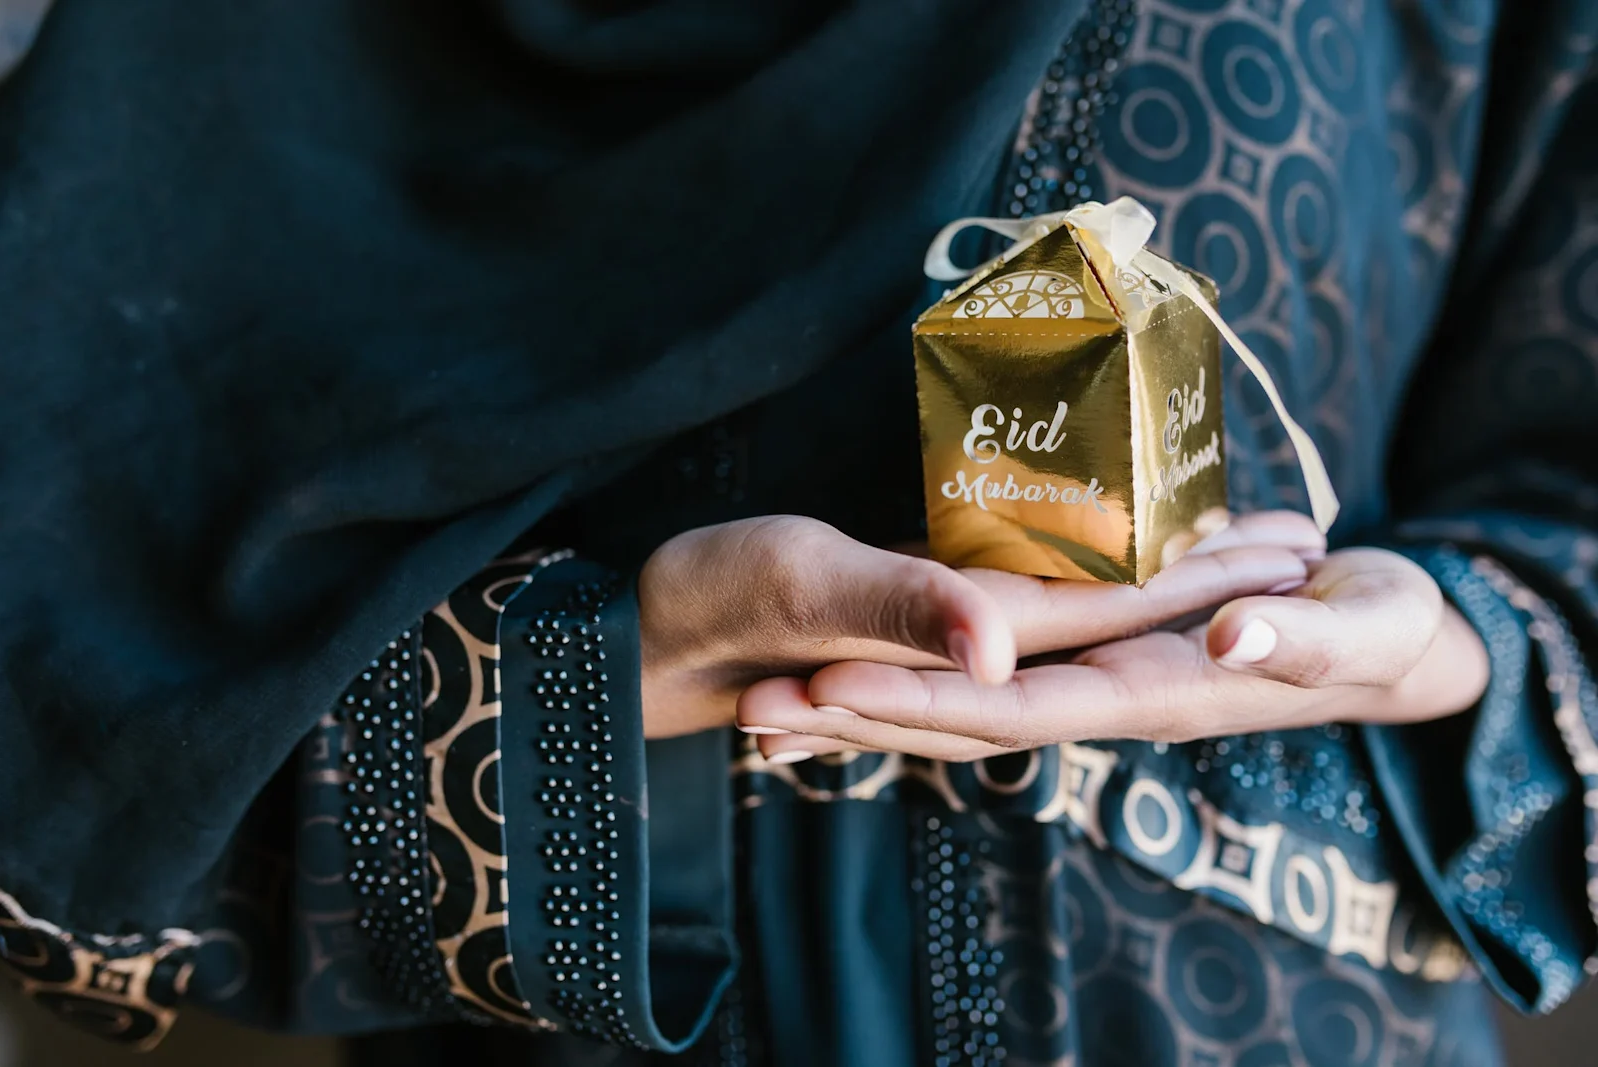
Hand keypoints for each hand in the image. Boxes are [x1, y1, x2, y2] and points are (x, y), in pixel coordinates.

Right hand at [640, 512, 1322, 737]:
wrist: (644, 630)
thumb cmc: (715, 600)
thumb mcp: (801, 589)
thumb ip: (904, 613)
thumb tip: (1002, 649)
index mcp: (961, 647)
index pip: (1113, 617)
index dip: (1205, 583)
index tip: (1297, 544)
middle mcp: (971, 648)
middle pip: (1116, 615)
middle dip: (1209, 580)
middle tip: (1304, 532)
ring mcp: (946, 633)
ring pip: (1078, 607)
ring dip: (1157, 578)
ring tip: (1236, 538)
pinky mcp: (914, 608)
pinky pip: (1025, 592)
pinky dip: (1081, 569)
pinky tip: (1109, 544)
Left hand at [738, 547, 1488, 761]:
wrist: (1400, 641)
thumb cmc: (1395, 626)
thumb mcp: (1374, 624)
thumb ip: (1308, 641)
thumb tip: (1227, 644)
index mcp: (1155, 688)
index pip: (1018, 706)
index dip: (923, 700)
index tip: (829, 685)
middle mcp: (1103, 697)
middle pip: (960, 718)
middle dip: (861, 717)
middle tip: (756, 709)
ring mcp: (1088, 683)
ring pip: (956, 710)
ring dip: (864, 716)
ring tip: (762, 714)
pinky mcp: (1083, 658)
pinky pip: (983, 686)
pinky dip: (911, 689)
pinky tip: (842, 686)